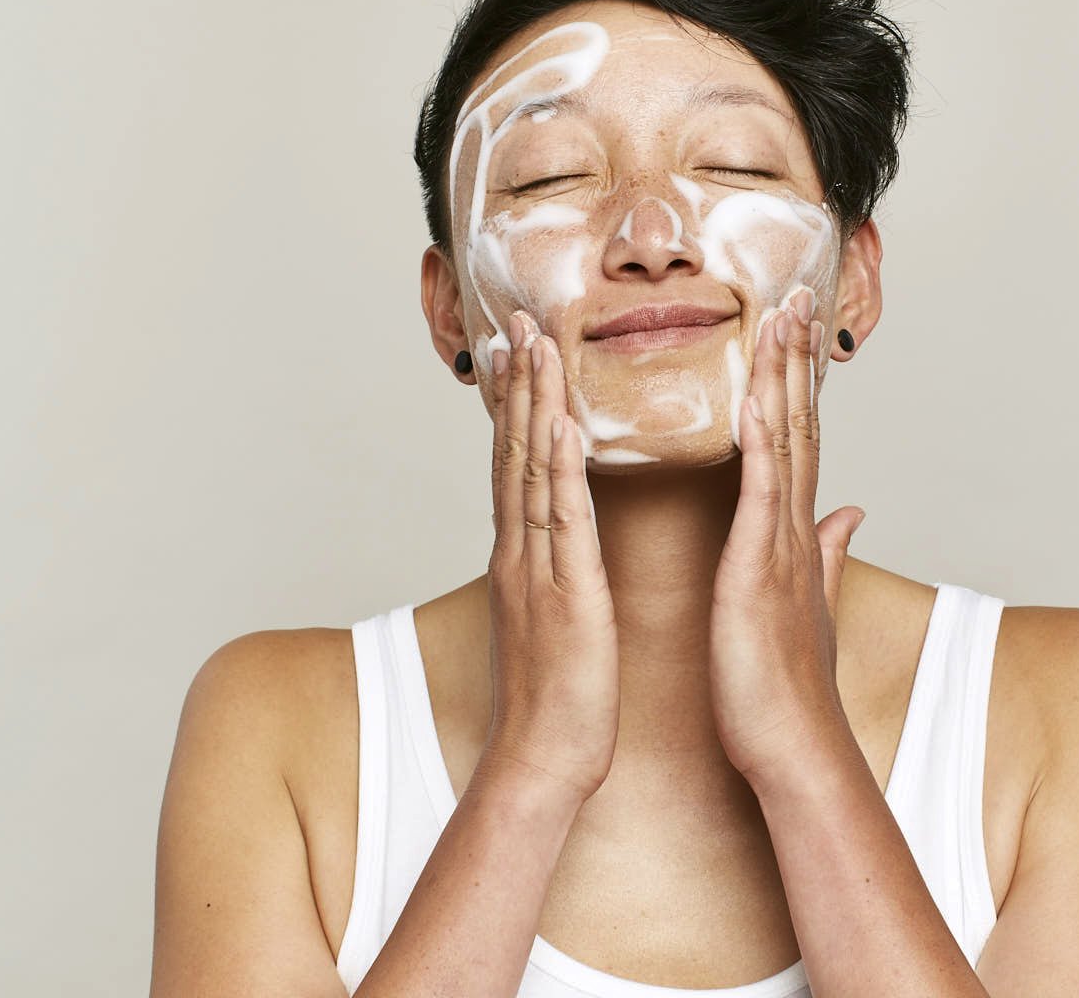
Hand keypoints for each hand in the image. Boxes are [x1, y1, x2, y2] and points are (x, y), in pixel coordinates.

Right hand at [478, 310, 620, 805]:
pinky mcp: (564, 594)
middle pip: (514, 451)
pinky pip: (561, 520)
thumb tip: (563, 540)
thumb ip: (561, 569)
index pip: (517, 463)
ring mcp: (536, 569)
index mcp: (524, 555)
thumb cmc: (560, 697)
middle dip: (519, 382)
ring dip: (533, 403)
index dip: (518, 403)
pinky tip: (563, 424)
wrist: (544, 759)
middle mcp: (521, 551)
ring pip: (531, 470)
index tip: (520, 349)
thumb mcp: (562, 617)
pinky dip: (559, 468)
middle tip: (519, 319)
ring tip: (535, 343)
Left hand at [709, 286, 867, 784]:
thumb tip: (851, 512)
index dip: (796, 383)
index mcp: (794, 534)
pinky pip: (762, 493)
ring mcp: (782, 543)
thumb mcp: (806, 604)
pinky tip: (754, 399)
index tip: (793, 330)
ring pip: (787, 443)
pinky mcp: (761, 567)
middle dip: (796, 359)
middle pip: (799, 425)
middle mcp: (795, 527)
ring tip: (783, 319)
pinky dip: (760, 443)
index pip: (799, 441)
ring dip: (784, 379)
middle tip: (793, 296)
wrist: (793, 745)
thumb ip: (829, 551)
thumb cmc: (784, 684)